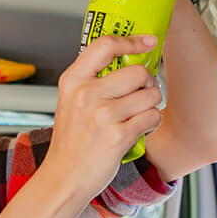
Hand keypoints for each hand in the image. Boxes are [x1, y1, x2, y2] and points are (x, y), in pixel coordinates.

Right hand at [42, 35, 163, 200]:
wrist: (64, 176)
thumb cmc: (72, 138)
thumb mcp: (71, 99)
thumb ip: (93, 78)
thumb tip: (129, 56)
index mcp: (73, 80)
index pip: (105, 45)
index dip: (132, 40)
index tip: (148, 41)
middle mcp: (86, 94)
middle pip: (137, 71)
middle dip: (148, 81)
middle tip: (142, 92)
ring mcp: (102, 116)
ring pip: (150, 95)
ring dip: (152, 104)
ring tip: (139, 114)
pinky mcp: (117, 137)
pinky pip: (151, 117)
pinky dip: (151, 123)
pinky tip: (140, 129)